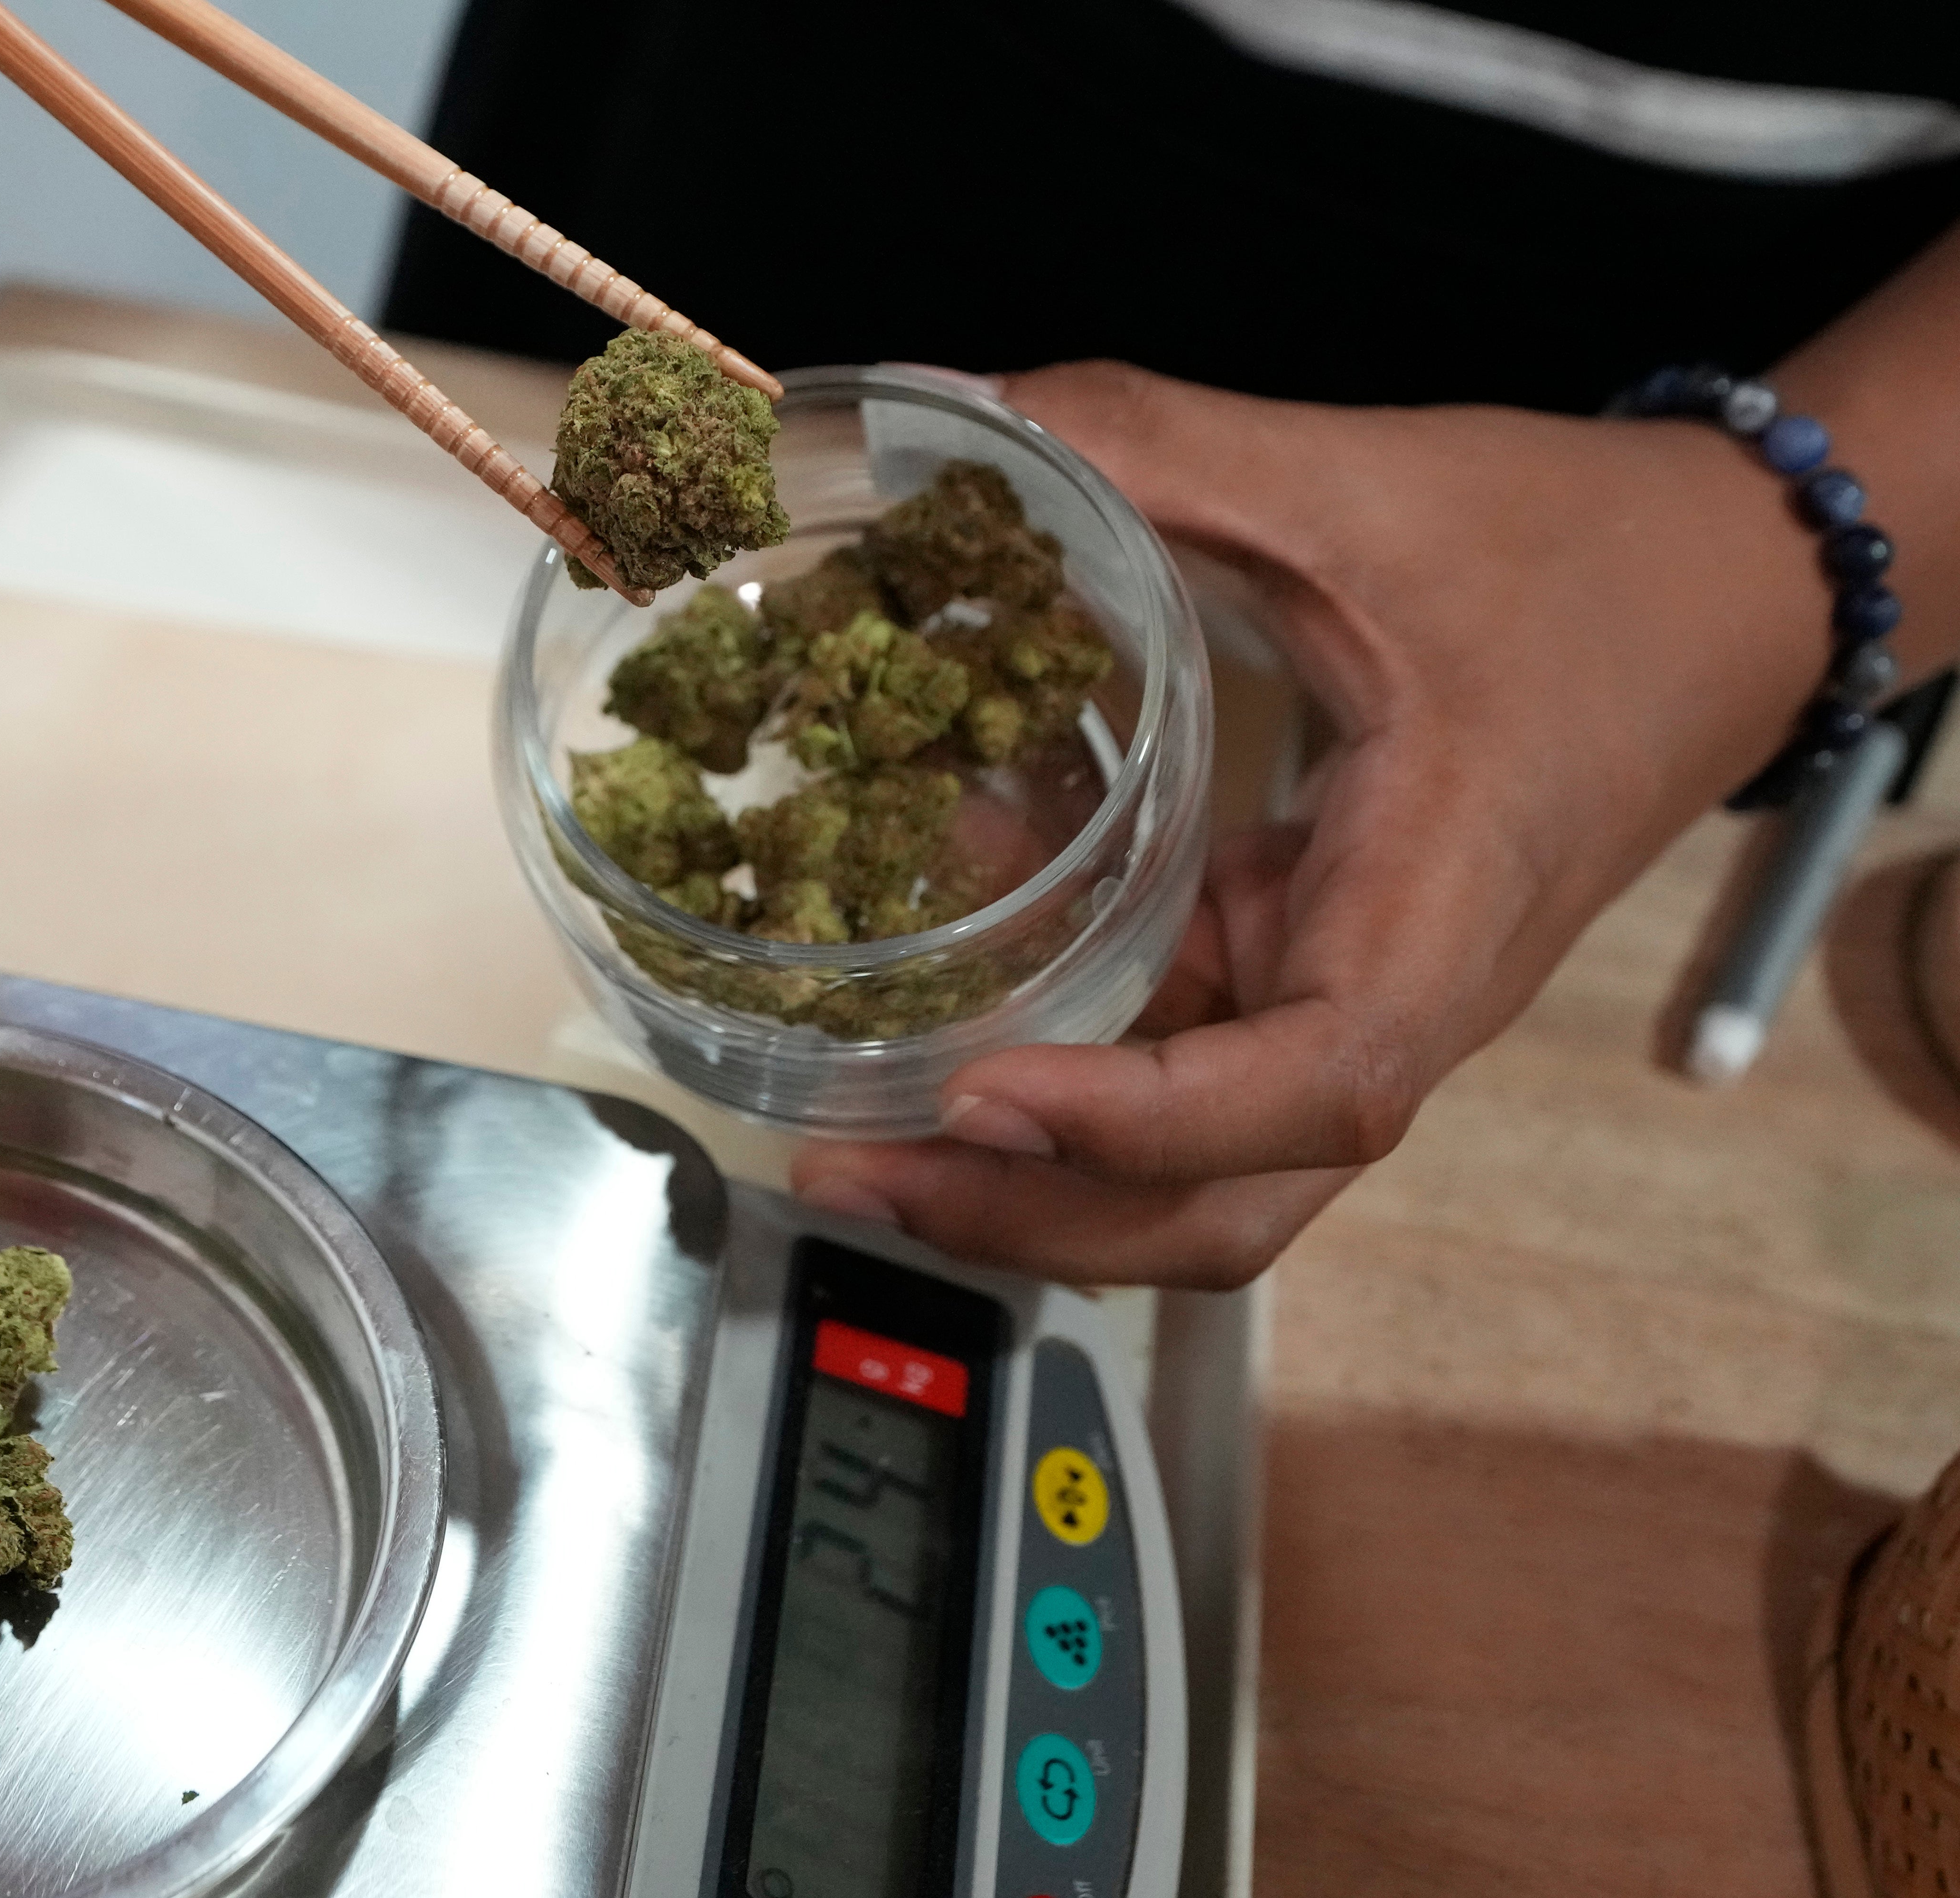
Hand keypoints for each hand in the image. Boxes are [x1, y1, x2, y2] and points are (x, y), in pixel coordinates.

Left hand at [791, 360, 1833, 1287]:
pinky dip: (1057, 1062)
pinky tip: (941, 998)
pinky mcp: (1302, 964)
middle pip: (1222, 1206)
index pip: (1313, 1093)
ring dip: (1029, 1181)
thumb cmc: (1572, 552)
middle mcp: (1391, 1002)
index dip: (1143, 1123)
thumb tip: (950, 412)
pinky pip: (1175, 1060)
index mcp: (1440, 916)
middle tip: (851, 1168)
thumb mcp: (1358, 487)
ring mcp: (1339, 999)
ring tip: (855, 1141)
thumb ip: (1156, 446)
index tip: (985, 1096)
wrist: (1724, 587)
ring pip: (1189, 1170)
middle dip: (1035, 1218)